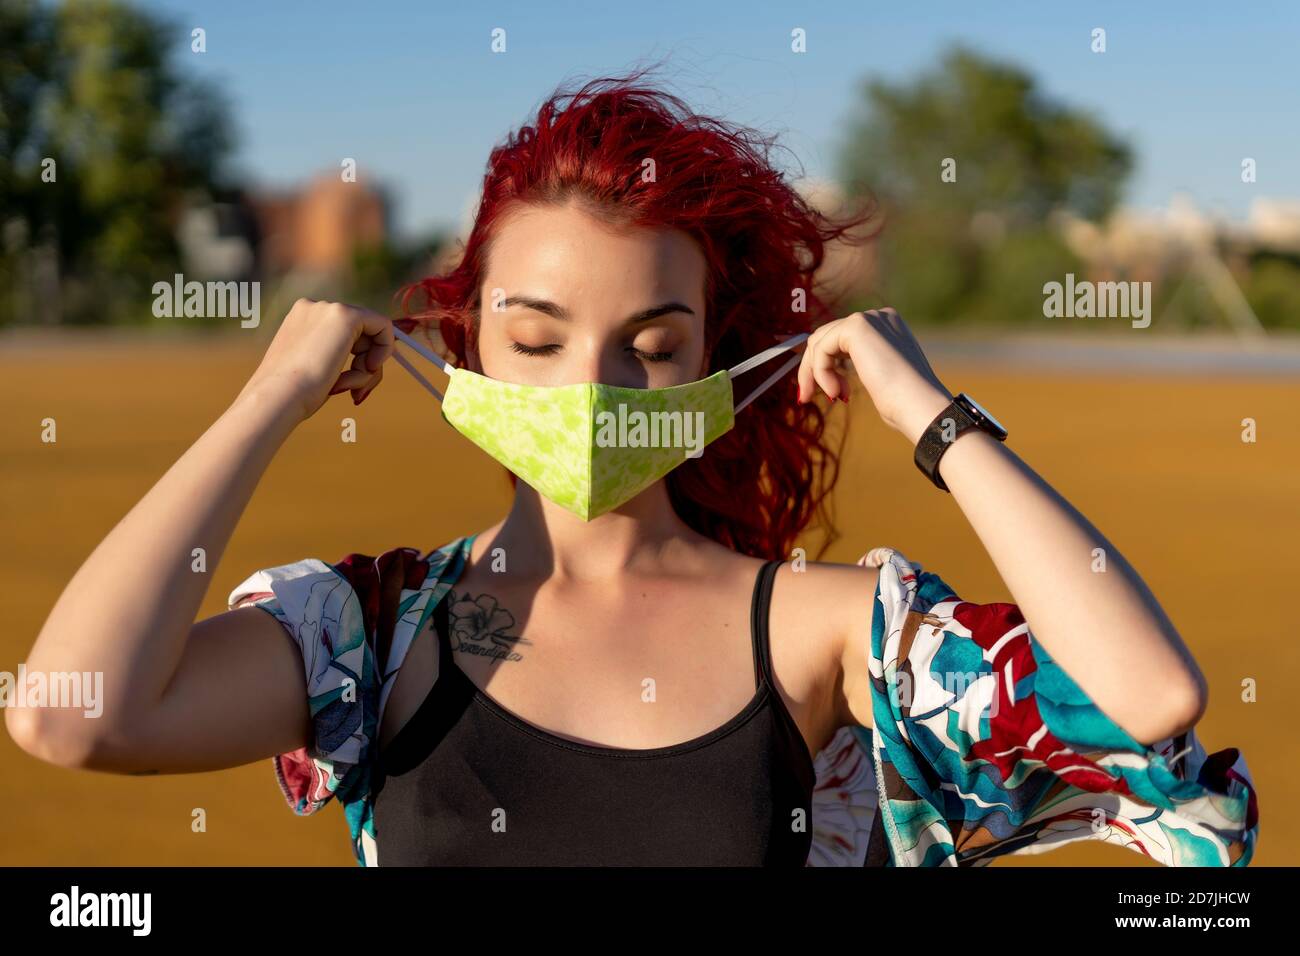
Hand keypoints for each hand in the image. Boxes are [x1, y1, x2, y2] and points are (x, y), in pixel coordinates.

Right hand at [238, 298, 394, 423]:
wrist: (279, 396)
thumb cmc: (294, 395)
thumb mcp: (315, 370)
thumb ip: (336, 359)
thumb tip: (371, 363)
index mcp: (301, 320)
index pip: (346, 336)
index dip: (359, 362)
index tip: (357, 388)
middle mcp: (313, 308)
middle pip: (361, 336)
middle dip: (365, 369)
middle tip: (356, 394)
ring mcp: (328, 309)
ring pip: (371, 337)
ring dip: (365, 371)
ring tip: (347, 389)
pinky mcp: (345, 315)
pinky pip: (383, 326)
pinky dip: (384, 350)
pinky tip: (370, 368)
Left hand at [796, 308, 953, 444]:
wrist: (920, 406)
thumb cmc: (904, 404)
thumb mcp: (877, 379)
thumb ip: (858, 366)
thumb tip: (827, 371)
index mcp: (887, 327)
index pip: (840, 337)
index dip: (823, 363)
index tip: (824, 391)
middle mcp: (878, 317)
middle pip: (826, 336)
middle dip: (813, 369)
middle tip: (806, 397)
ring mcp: (869, 319)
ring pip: (820, 342)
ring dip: (816, 374)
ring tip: (833, 398)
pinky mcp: (858, 326)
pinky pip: (821, 348)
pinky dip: (820, 372)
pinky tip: (836, 393)